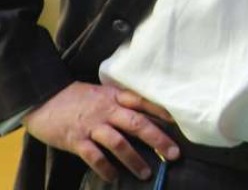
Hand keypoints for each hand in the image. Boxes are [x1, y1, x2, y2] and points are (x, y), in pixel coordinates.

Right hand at [23, 82, 178, 181]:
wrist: (44, 98)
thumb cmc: (78, 98)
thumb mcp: (103, 94)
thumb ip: (122, 103)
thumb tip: (148, 116)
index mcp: (115, 96)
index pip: (143, 102)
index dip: (161, 112)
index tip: (178, 123)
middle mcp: (107, 110)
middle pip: (137, 124)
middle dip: (157, 140)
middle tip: (173, 154)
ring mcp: (92, 126)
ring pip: (118, 143)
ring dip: (134, 160)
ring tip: (146, 173)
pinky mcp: (76, 140)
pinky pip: (94, 156)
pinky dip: (105, 168)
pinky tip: (114, 178)